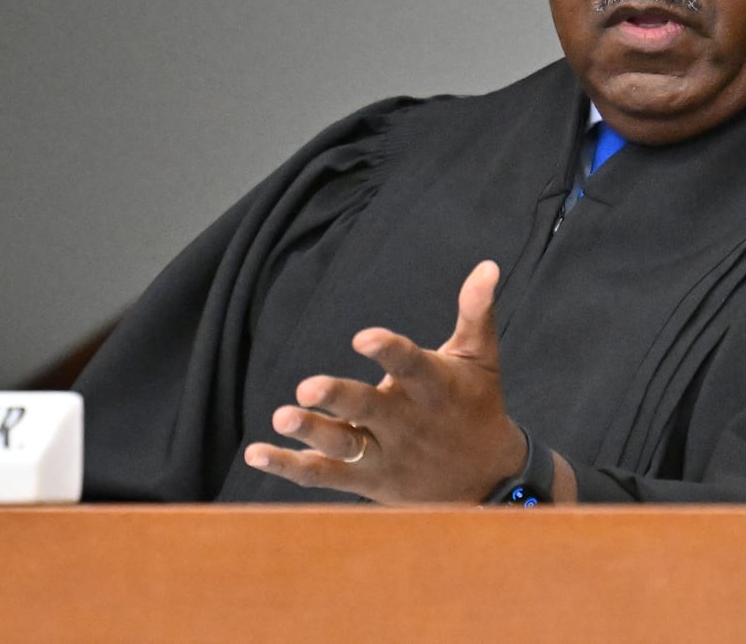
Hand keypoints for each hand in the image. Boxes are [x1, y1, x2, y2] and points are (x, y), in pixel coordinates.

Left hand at [243, 259, 527, 502]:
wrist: (487, 481)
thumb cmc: (478, 405)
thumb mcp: (481, 358)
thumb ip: (475, 311)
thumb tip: (488, 265)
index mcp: (433, 387)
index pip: (411, 365)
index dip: (388, 351)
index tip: (363, 337)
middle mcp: (407, 423)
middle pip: (369, 409)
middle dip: (339, 399)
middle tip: (308, 386)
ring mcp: (385, 455)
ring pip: (344, 445)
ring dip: (311, 433)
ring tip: (282, 417)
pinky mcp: (366, 480)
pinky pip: (323, 475)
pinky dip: (289, 466)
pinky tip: (257, 451)